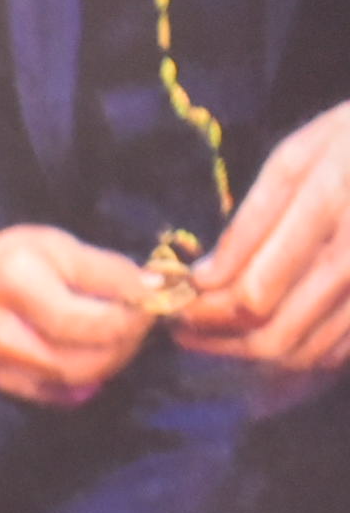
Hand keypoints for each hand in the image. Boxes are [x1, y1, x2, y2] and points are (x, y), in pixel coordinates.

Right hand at [0, 225, 155, 402]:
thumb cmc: (24, 258)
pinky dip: (84, 382)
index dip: (129, 318)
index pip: (86, 320)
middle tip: (141, 323)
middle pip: (77, 359)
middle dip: (122, 343)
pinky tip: (94, 357)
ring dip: (108, 362)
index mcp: (13, 282)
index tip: (153, 302)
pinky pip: (52, 393)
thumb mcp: (65, 249)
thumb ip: (110, 272)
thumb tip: (155, 291)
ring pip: (69, 379)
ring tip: (121, 337)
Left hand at [182, 102, 349, 367]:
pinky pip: (334, 352)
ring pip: (301, 352)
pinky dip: (293, 353)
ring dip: (247, 352)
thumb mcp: (297, 158)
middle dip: (216, 338)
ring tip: (216, 332)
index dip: (204, 307)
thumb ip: (250, 221)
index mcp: (330, 203)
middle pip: (274, 332)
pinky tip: (267, 330)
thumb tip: (205, 280)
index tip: (178, 298)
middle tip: (184, 326)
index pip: (255, 290)